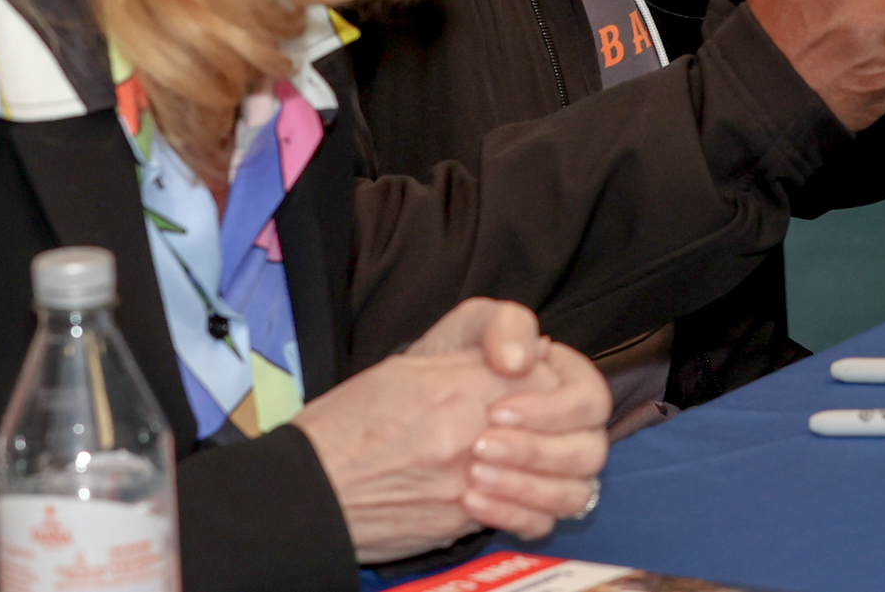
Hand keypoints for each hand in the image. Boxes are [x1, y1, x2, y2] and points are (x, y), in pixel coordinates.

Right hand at [293, 301, 608, 560]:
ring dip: (564, 476)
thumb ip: (474, 363)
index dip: (566, 383)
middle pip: (580, 434)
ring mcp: (475, 481)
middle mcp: (477, 431)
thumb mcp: (411, 368)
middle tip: (553, 432)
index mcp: (467, 382)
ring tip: (542, 469)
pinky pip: (531, 520)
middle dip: (576, 433)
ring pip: (569, 483)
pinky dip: (536, 512)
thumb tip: (522, 366)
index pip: (561, 376)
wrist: (304, 490)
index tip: (550, 387)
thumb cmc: (346, 425)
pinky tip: (521, 501)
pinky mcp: (463, 521)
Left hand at [405, 300, 613, 535]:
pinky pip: (542, 523)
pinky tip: (470, 503)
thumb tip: (521, 360)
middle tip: (479, 447)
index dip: (552, 409)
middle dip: (536, 451)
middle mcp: (567, 429)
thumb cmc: (433, 374)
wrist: (386, 434)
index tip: (497, 411)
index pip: (590, 398)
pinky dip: (512, 515)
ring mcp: (551, 472)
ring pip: (574, 493)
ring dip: (527, 487)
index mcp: (563, 382)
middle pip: (589, 449)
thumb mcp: (462, 332)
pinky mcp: (527, 507)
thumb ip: (501, 325)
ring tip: (472, 479)